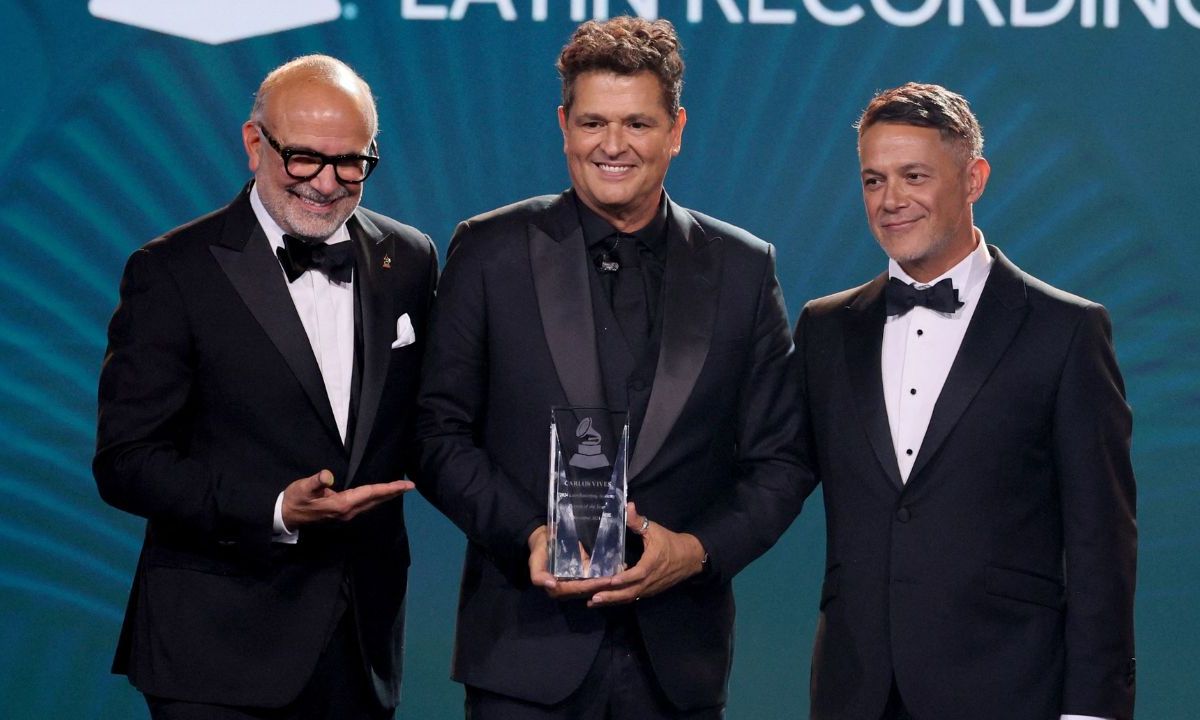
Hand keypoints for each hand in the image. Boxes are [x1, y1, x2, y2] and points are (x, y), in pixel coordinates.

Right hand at [281, 470, 413, 527]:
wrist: (286, 516)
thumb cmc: (294, 499)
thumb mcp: (302, 487)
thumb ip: (315, 481)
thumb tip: (327, 475)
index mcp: (341, 504)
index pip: (369, 493)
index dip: (388, 488)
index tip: (404, 485)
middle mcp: (348, 512)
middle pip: (375, 500)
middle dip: (393, 492)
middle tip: (410, 486)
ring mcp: (346, 515)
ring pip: (371, 504)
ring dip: (386, 496)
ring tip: (400, 488)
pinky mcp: (343, 514)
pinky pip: (365, 505)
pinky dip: (376, 498)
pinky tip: (381, 495)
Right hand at [527, 525, 614, 599]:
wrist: (542, 537)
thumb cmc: (539, 549)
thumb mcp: (535, 562)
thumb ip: (539, 576)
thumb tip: (551, 585)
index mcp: (558, 589)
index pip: (579, 589)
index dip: (593, 585)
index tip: (607, 580)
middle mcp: (569, 588)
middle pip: (590, 589)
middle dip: (605, 584)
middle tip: (620, 577)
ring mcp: (577, 581)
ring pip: (595, 584)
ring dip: (608, 580)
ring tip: (623, 573)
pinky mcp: (582, 573)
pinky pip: (595, 575)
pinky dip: (607, 572)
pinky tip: (619, 566)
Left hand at [587, 502, 705, 606]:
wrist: (690, 558)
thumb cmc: (670, 542)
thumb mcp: (654, 529)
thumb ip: (638, 521)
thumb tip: (628, 505)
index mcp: (652, 563)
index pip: (638, 573)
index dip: (624, 578)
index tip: (610, 581)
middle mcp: (651, 579)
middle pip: (630, 591)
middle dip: (612, 596)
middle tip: (593, 598)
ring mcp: (650, 588)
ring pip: (630, 597)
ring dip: (613, 600)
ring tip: (594, 602)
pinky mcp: (650, 591)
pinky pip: (634, 597)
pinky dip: (620, 599)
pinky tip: (606, 599)